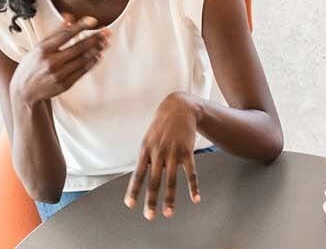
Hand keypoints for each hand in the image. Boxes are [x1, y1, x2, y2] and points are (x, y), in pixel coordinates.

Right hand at [9, 13, 110, 105]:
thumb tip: (69, 17)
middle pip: (78, 47)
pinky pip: (82, 71)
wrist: (25, 90)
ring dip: (96, 50)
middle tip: (106, 32)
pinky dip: (91, 62)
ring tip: (105, 42)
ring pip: (82, 60)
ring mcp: (59, 74)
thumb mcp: (39, 46)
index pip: (65, 35)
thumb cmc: (32, 65)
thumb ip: (55, 32)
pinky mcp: (65, 84)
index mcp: (43, 49)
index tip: (93, 20)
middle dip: (95, 38)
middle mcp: (51, 62)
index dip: (80, 26)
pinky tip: (97, 55)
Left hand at [124, 92, 201, 219]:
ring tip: (168, 213)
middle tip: (150, 216)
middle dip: (151, 200)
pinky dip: (193, 187)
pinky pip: (190, 173)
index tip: (130, 205)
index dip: (133, 190)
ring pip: (171, 180)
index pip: (137, 174)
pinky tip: (195, 198)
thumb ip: (146, 158)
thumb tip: (140, 177)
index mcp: (145, 150)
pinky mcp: (187, 152)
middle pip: (154, 181)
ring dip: (169, 199)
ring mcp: (173, 153)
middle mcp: (158, 153)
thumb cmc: (161, 126)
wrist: (178, 108)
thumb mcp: (148, 139)